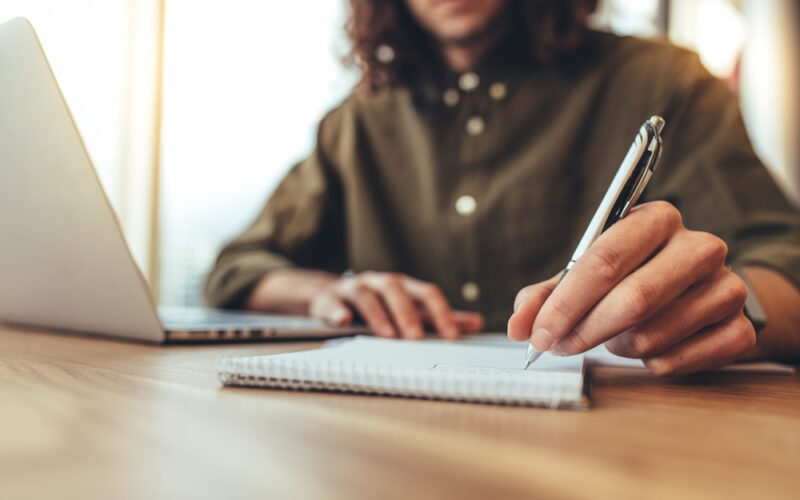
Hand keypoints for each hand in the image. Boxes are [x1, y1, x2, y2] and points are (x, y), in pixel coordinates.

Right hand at [310, 271, 483, 338]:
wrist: (333, 297)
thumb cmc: (379, 305)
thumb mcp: (410, 309)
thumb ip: (439, 318)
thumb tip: (476, 323)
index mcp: (403, 286)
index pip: (427, 293)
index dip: (440, 312)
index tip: (452, 336)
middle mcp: (380, 283)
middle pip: (396, 290)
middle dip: (407, 313)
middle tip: (416, 337)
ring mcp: (354, 289)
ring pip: (366, 295)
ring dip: (377, 315)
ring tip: (386, 336)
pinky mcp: (329, 299)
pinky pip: (331, 303)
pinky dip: (336, 312)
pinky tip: (342, 322)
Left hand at [508, 201, 755, 375]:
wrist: (700, 292)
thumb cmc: (632, 277)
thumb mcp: (585, 276)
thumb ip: (546, 296)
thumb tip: (519, 326)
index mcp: (655, 219)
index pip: (604, 260)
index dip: (565, 304)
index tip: (537, 334)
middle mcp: (699, 246)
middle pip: (632, 299)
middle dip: (584, 330)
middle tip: (559, 346)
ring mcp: (727, 287)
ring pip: (652, 335)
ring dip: (617, 347)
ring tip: (612, 338)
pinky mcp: (740, 329)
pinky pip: (678, 362)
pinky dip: (650, 364)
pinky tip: (649, 348)